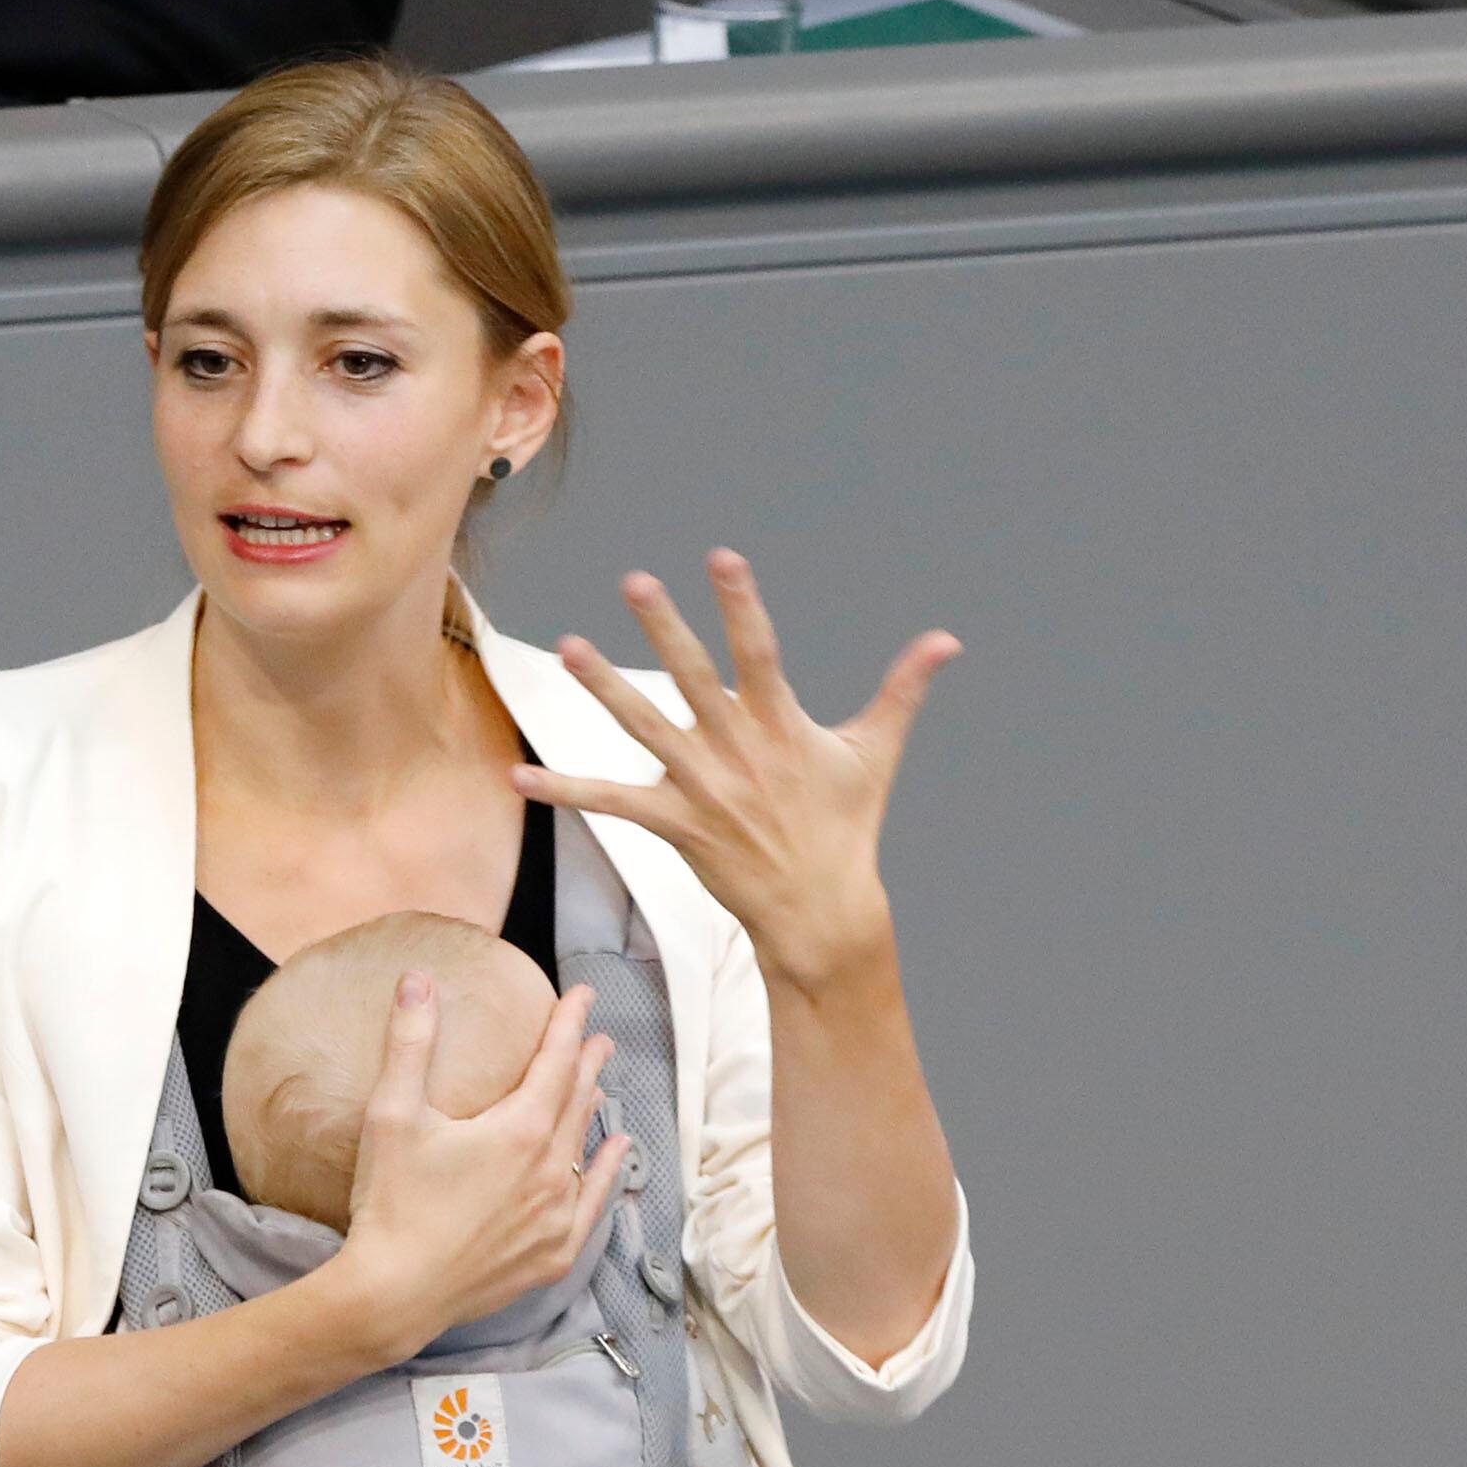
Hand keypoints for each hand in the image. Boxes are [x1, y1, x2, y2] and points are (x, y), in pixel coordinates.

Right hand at [326, 973, 620, 1356]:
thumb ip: (410, 1042)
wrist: (395, 1293)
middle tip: (596, 1036)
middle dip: (586, 1063)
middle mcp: (549, 1169)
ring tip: (600, 1085)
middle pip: (577, 1101)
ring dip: (592, 1110)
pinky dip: (606, 1171)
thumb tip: (417, 980)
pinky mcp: (551, 1253)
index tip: (581, 996)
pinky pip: (592, 1203)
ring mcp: (555, 1215)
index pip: (556, 1061)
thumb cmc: (391, 1203)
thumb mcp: (392, 1115)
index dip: (569, 1024)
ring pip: (584, 1147)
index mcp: (518, 1130)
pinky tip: (617, 1152)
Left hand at [514, 551, 960, 996]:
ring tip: (569, 647)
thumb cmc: (847, 826)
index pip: (760, 650)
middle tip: (635, 581)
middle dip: (664, 629)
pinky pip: (611, 804)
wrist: (820, 910)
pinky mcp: (676, 824)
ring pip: (645, 729)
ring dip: (605, 688)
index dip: (740, 604)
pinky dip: (565, 791)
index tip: (721, 557)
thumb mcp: (875, 754)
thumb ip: (904, 689)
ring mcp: (704, 788)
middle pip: (695, 678)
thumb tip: (947, 640)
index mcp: (783, 725)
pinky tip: (519, 777)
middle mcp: (738, 751)